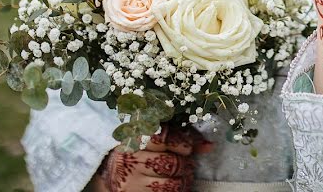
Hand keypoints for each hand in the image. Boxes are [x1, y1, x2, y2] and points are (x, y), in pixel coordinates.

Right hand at [92, 125, 211, 191]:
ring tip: (183, 176)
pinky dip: (175, 191)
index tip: (186, 147)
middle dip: (184, 165)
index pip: (163, 138)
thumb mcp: (157, 135)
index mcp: (136, 136)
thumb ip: (182, 136)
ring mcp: (131, 178)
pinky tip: (176, 185)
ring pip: (169, 183)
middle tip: (187, 165)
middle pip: (169, 163)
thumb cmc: (141, 148)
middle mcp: (131, 157)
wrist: (112, 169)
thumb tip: (209, 146)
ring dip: (183, 180)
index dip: (182, 143)